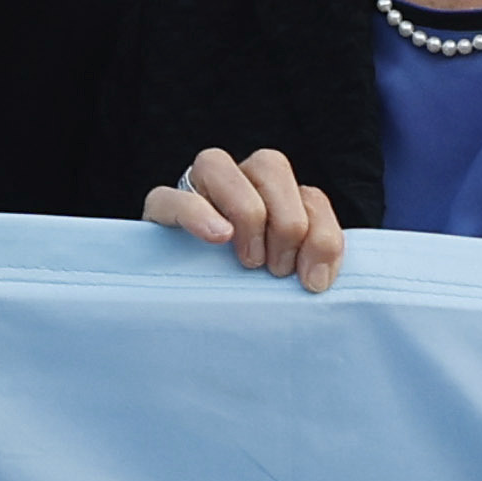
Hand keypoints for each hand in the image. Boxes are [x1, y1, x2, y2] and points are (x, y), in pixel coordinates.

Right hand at [145, 149, 346, 292]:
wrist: (187, 316)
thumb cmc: (247, 296)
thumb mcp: (287, 280)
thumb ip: (310, 266)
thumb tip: (317, 277)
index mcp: (275, 201)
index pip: (310, 196)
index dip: (321, 235)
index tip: (314, 281)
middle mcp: (237, 184)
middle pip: (270, 165)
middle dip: (286, 222)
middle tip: (278, 269)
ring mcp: (195, 192)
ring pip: (217, 163)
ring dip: (246, 212)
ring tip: (250, 262)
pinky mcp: (160, 212)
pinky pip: (168, 196)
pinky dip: (196, 213)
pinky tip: (218, 237)